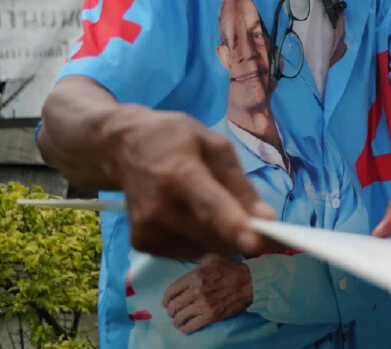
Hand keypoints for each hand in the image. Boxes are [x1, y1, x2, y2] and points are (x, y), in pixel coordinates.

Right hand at [103, 106, 274, 258]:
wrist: (121, 147)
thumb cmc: (174, 140)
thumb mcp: (214, 146)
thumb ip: (240, 184)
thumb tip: (266, 217)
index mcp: (179, 175)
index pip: (210, 206)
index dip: (234, 226)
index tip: (257, 243)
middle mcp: (158, 207)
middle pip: (212, 236)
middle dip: (244, 238)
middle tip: (267, 231)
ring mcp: (146, 229)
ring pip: (204, 248)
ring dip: (222, 238)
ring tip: (216, 208)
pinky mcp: (141, 243)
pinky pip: (188, 252)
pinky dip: (202, 240)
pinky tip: (193, 216)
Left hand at [162, 255, 252, 333]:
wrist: (249, 283)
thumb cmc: (231, 270)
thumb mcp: (214, 259)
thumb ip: (199, 259)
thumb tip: (187, 254)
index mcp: (194, 276)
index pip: (171, 291)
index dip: (166, 299)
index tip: (167, 303)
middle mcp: (196, 291)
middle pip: (174, 306)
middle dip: (170, 311)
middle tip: (173, 313)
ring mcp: (203, 304)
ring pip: (180, 317)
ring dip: (177, 321)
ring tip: (178, 321)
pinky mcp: (210, 315)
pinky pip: (191, 326)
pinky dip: (185, 329)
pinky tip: (184, 329)